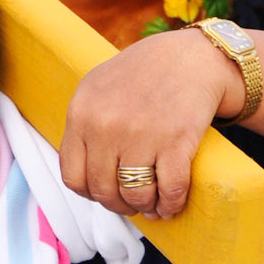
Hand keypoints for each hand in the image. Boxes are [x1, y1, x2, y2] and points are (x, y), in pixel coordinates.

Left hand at [58, 30, 242, 221]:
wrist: (190, 57)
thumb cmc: (143, 73)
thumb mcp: (98, 88)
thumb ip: (85, 126)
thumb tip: (84, 176)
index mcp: (81, 112)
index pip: (73, 176)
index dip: (90, 192)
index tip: (105, 191)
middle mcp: (106, 125)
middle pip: (102, 190)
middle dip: (118, 204)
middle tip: (131, 201)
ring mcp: (140, 134)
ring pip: (134, 195)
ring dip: (145, 206)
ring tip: (152, 203)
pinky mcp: (176, 141)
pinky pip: (169, 191)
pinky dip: (171, 204)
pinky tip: (171, 203)